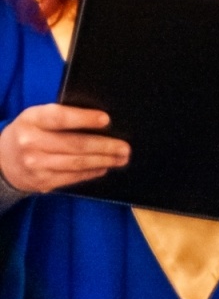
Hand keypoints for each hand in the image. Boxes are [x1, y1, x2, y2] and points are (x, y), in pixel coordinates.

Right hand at [0, 104, 127, 192]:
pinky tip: (104, 167)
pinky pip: (72, 177)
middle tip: (125, 147)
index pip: (60, 118)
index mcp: (32, 120)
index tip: (107, 119)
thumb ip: (61, 116)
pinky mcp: (41, 182)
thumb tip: (101, 120)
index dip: (85, 118)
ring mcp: (36, 165)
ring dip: (104, 161)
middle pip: (75, 144)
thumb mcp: (37, 117)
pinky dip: (91, 172)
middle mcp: (31, 143)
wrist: (1, 161)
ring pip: (77, 163)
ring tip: (121, 158)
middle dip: (105, 146)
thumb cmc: (29, 132)